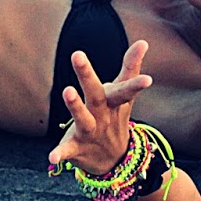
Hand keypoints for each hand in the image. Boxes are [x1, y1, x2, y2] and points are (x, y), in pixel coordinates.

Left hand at [47, 40, 151, 176]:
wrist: (114, 160)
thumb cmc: (114, 117)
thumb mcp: (123, 94)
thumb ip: (130, 67)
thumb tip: (144, 41)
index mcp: (113, 102)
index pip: (125, 90)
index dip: (136, 83)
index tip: (148, 79)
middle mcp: (103, 116)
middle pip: (96, 95)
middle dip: (87, 76)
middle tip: (77, 54)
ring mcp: (91, 133)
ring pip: (83, 119)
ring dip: (75, 107)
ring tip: (67, 90)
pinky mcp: (77, 147)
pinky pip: (67, 150)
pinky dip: (60, 154)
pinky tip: (51, 158)